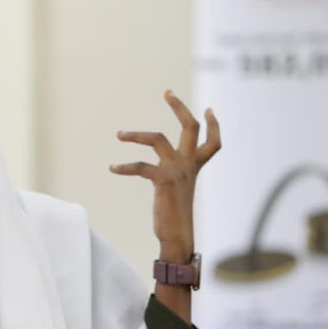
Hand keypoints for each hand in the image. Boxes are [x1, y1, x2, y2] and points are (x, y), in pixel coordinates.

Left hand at [110, 90, 220, 262]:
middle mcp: (188, 165)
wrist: (178, 237)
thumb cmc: (174, 216)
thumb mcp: (177, 190)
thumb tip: (163, 175)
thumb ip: (174, 177)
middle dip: (179, 107)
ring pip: (157, 139)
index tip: (209, 109)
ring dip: (136, 134)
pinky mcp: (163, 180)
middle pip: (190, 127)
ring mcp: (177, 170)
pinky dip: (125, 166)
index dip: (214, 125)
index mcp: (194, 167)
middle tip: (167, 91)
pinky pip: (141, 166)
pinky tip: (113, 168)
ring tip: (119, 134)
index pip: (212, 142)